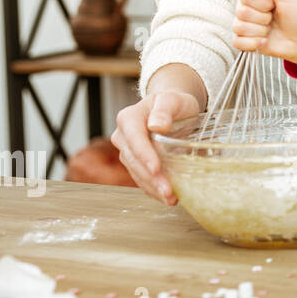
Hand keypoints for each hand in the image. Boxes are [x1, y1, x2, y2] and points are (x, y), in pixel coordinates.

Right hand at [111, 90, 201, 204]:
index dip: (144, 155)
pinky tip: (166, 197)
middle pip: (134, 160)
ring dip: (152, 187)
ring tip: (170, 197)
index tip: (156, 168)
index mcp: (128, 118)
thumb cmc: (173, 103)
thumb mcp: (173, 100)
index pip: (134, 138)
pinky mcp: (136, 163)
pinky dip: (153, 189)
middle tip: (167, 190)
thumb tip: (157, 125)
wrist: (173, 110)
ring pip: (136, 173)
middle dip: (150, 177)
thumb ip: (165, 109)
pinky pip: (142, 178)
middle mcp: (123, 136)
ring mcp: (128, 151)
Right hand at [231, 0, 296, 67]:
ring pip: (240, 27)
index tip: (274, 5)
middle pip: (242, 12)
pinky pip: (238, 42)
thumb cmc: (296, 14)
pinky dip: (253, 43)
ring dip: (261, 30)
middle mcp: (245, 9)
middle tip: (274, 18)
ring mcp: (244, 26)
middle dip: (264, 17)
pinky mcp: (244, 42)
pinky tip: (265, 41)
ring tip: (270, 29)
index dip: (263, 3)